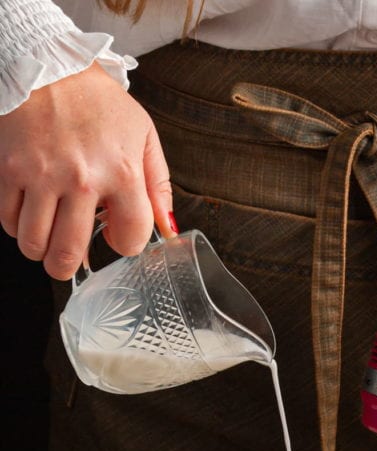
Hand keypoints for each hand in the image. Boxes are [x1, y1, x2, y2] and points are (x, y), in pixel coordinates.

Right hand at [0, 62, 174, 279]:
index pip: (130, 238)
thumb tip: (169, 231)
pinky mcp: (10, 168)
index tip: (118, 237)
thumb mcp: (143, 136)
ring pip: (34, 244)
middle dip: (68, 268)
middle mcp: (81, 178)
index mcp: (121, 171)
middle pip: (69, 253)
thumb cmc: (99, 102)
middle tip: (69, 262)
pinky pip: (8, 221)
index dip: (126, 245)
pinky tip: (30, 214)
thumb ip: (159, 187)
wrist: (50, 65)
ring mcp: (42, 175)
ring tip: (48, 238)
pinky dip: (17, 227)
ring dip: (40, 250)